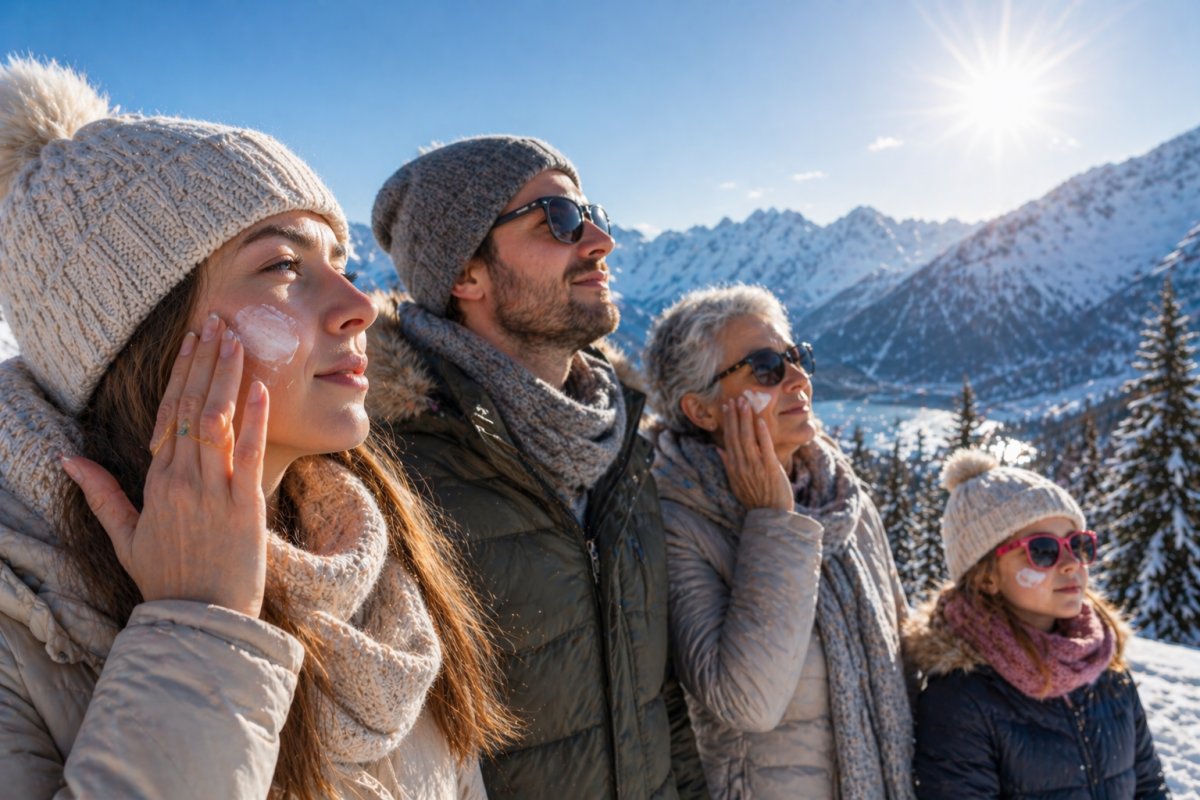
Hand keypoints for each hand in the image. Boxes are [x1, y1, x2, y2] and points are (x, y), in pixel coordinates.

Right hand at [62, 314, 269, 617]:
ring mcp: (214, 491)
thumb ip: (101, 494)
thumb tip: (68, 458)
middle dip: (206, 362)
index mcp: (156, 482)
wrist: (200, 620)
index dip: (182, 374)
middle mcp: (183, 480)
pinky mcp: (246, 506)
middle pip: (192, 408)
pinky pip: (249, 454)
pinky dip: (255, 420)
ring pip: (218, 422)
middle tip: (217, 323)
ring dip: (228, 378)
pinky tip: (261, 388)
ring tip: (237, 340)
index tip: (193, 341)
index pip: (168, 414)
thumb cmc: (166, 579)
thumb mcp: (124, 537)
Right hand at [718, 396, 793, 511]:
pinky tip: (760, 421)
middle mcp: (742, 465)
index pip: (728, 439)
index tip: (727, 407)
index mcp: (734, 467)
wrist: (771, 516)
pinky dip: (762, 434)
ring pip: (748, 439)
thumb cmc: (755, 499)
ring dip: (746, 420)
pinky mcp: (770, 468)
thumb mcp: (736, 483)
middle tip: (734, 399)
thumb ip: (728, 465)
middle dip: (735, 416)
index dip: (728, 422)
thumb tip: (719, 449)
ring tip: (744, 403)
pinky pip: (765, 448)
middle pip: (736, 436)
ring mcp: (756, 466)